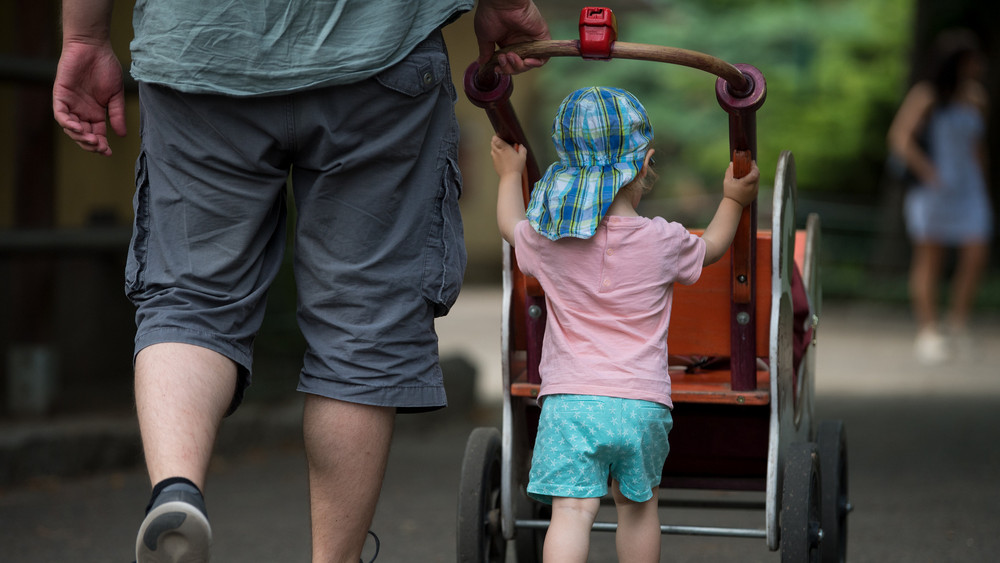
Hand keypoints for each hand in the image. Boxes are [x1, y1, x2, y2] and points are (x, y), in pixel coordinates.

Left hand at [52, 40, 126, 156]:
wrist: (93, 47)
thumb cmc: (105, 67)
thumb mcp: (115, 95)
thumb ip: (116, 114)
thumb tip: (121, 134)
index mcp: (94, 112)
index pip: (96, 134)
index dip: (101, 145)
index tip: (108, 152)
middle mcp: (81, 111)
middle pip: (82, 134)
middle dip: (90, 144)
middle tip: (100, 147)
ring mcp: (70, 103)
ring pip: (70, 127)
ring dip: (80, 136)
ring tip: (91, 139)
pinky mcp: (60, 95)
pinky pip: (60, 114)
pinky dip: (67, 123)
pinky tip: (78, 128)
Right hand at [474, 0, 549, 73]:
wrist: (501, 3)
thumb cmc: (490, 14)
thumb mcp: (484, 37)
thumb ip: (486, 51)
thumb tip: (483, 62)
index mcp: (507, 42)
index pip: (509, 63)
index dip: (504, 69)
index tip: (496, 68)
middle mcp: (519, 42)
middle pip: (519, 66)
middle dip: (510, 68)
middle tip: (503, 60)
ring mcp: (530, 40)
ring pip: (530, 63)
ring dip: (519, 66)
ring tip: (511, 57)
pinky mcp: (540, 38)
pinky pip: (543, 57)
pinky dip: (536, 63)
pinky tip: (526, 62)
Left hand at [491, 135, 526, 178]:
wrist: (510, 177)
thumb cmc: (516, 167)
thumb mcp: (522, 157)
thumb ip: (522, 149)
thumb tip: (521, 146)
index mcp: (504, 148)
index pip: (496, 139)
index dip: (497, 137)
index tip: (500, 137)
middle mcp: (498, 152)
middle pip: (492, 143)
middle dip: (495, 141)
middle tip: (500, 142)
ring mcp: (495, 158)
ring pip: (492, 150)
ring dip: (495, 148)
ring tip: (501, 150)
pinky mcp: (494, 163)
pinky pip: (493, 157)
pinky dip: (496, 155)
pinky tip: (501, 158)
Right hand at [723, 160, 759, 207]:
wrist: (733, 205)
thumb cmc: (729, 193)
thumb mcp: (727, 181)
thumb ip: (729, 171)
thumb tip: (732, 163)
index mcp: (746, 183)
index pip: (755, 173)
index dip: (755, 167)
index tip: (752, 162)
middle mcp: (752, 187)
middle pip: (758, 175)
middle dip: (755, 169)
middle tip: (751, 165)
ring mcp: (755, 191)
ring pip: (758, 180)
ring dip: (755, 174)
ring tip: (750, 171)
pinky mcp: (755, 194)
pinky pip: (756, 185)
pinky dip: (754, 181)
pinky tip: (749, 179)